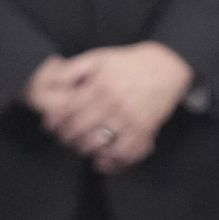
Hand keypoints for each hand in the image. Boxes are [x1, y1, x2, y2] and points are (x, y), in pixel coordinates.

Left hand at [29, 43, 194, 173]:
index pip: (67, 112)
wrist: (167, 65)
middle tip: (66, 138)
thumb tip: (50, 81)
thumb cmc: (131, 63)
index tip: (52, 126)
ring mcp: (131, 118)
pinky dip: (115, 161)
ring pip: (101, 145)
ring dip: (88, 150)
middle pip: (80, 131)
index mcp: (100, 86)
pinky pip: (128, 152)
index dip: (54, 122)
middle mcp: (115, 104)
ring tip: (84, 146)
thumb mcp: (98, 58)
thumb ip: (72, 70)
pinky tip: (105, 160)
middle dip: (67, 138)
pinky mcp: (146, 129)